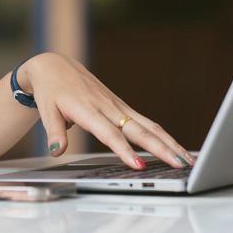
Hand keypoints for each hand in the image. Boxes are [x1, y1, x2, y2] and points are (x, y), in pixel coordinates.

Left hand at [19, 52, 195, 169]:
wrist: (56, 66)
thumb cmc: (51, 90)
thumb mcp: (46, 110)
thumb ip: (54, 132)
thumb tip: (57, 151)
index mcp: (88, 109)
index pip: (109, 134)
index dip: (124, 150)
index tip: (137, 166)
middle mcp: (107, 107)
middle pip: (139, 131)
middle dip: (161, 149)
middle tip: (179, 165)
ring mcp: (117, 106)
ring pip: (149, 126)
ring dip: (169, 143)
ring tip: (186, 159)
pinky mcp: (122, 107)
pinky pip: (146, 122)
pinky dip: (162, 135)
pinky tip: (175, 147)